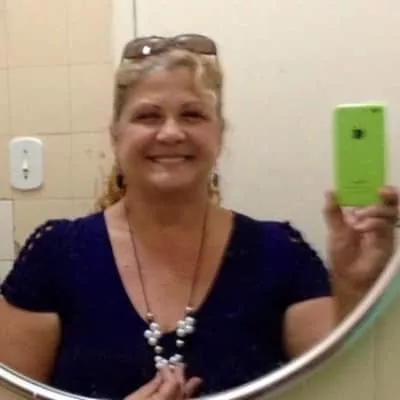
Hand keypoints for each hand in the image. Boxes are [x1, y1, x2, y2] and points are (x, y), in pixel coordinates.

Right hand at [124, 364, 201, 399]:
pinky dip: (183, 399)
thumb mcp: (134, 399)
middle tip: (180, 366)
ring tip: (195, 380)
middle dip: (181, 378)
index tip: (164, 364)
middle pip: (181, 392)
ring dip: (187, 390)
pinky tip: (185, 395)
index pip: (173, 382)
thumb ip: (151, 386)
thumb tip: (162, 372)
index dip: (170, 371)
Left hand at [324, 186, 398, 316]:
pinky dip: (375, 222)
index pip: (373, 198)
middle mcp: (376, 221)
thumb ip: (333, 212)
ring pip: (390, 212)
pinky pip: (387, 226)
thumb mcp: (335, 230)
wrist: (349, 277)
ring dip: (376, 210)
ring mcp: (385, 231)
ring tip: (359, 217)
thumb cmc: (342, 255)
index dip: (374, 188)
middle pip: (389, 202)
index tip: (371, 182)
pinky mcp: (389, 241)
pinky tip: (362, 227)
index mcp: (363, 217)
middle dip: (387, 194)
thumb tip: (330, 191)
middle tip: (381, 191)